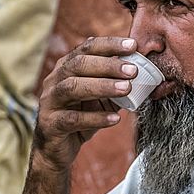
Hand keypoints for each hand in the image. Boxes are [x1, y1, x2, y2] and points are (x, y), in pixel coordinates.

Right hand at [34, 36, 137, 170]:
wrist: (57, 149)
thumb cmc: (81, 117)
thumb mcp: (100, 98)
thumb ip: (114, 84)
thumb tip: (143, 72)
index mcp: (66, 67)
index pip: (86, 48)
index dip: (109, 45)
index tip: (133, 45)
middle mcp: (54, 80)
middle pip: (78, 65)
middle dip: (107, 65)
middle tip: (132, 71)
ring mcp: (50, 101)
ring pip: (72, 88)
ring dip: (101, 86)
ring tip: (126, 89)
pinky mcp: (51, 124)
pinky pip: (73, 119)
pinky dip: (95, 118)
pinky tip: (115, 119)